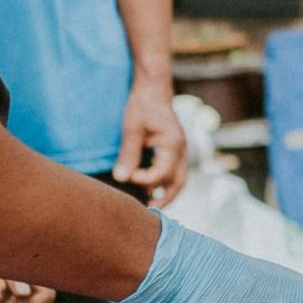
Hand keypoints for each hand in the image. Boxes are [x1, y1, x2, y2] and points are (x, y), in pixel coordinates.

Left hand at [113, 74, 186, 202]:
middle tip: (149, 213)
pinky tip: (150, 190)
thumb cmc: (142, 106)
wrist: (153, 89)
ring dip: (167, 193)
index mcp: (173, 144)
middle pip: (179, 183)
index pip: (162, 173)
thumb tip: (121, 179)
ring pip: (179, 179)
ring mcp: (180, 150)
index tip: (126, 177)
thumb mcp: (132, 129)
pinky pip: (174, 172)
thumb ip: (128, 155)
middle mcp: (181, 149)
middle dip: (166, 200)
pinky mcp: (174, 149)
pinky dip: (165, 183)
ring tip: (151, 207)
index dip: (144, 180)